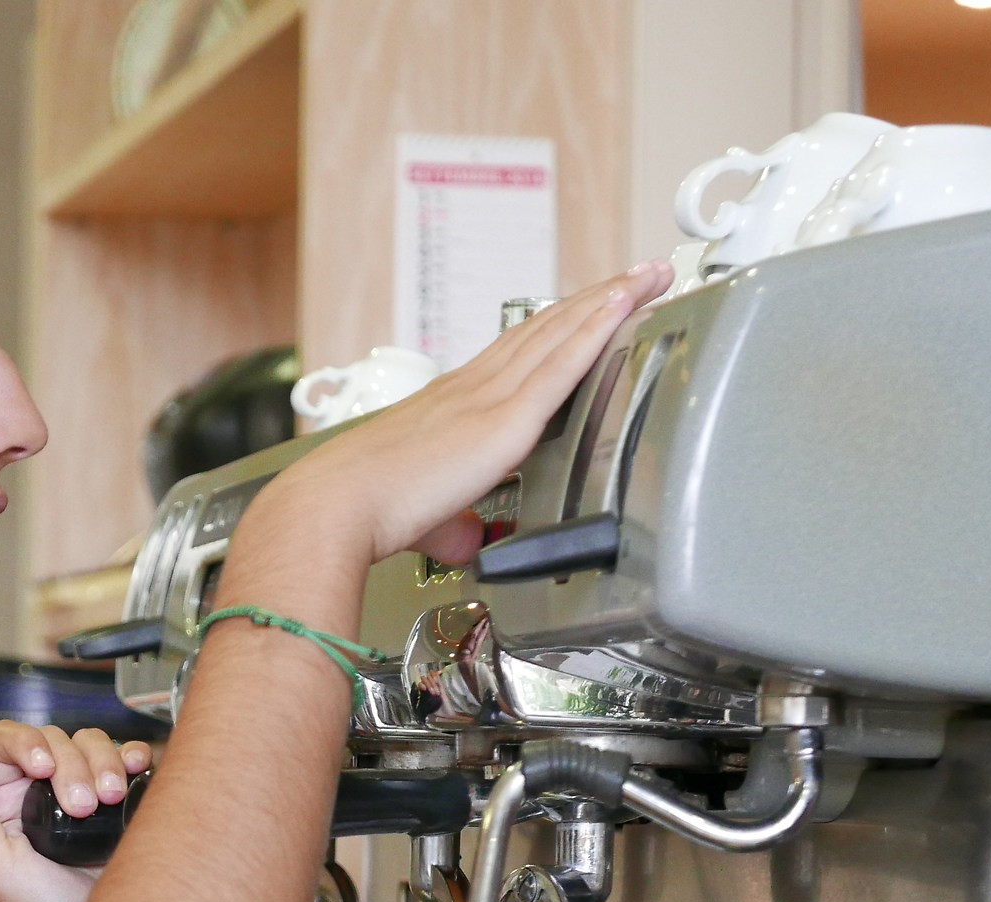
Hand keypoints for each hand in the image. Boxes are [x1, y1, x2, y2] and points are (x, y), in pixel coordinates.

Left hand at [0, 720, 152, 901]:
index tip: (44, 768)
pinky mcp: (118, 794)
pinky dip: (131, 755)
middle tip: (82, 807)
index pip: (2, 742)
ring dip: (103, 762)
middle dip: (70, 765)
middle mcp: (37, 788)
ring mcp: (80, 787)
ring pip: (89, 741)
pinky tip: (133, 772)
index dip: (23, 742)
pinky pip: (125, 755)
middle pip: (51, 739)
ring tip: (111, 800)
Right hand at [270, 259, 674, 567]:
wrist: (341, 504)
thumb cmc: (367, 510)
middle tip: (638, 271)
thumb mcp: (426, 517)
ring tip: (649, 272)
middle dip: (596, 298)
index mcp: (453, 405)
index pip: (516, 354)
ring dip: (610, 299)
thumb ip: (455, 524)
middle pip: (547, 329)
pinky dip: (598, 327)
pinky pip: (563, 363)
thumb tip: (467, 542)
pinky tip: (626, 303)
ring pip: (562, 332)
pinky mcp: (505, 419)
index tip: (587, 305)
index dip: (557, 325)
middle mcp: (473, 389)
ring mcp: (490, 398)